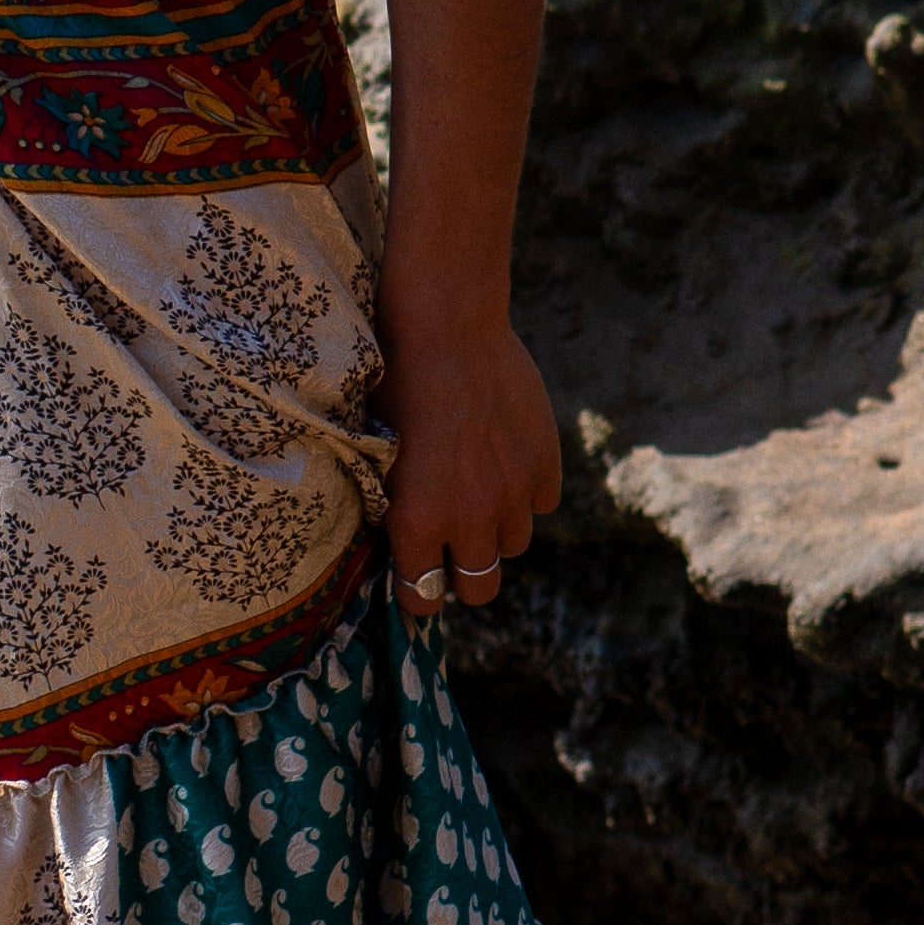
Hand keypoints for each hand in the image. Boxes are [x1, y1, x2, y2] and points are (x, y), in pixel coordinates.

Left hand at [375, 286, 560, 624]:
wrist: (445, 327)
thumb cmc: (393, 386)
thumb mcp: (378, 457)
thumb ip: (397, 510)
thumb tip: (404, 547)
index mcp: (418, 522)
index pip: (424, 597)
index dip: (419, 589)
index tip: (417, 576)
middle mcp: (470, 518)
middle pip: (479, 588)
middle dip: (463, 575)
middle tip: (452, 547)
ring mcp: (514, 492)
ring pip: (513, 545)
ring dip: (496, 529)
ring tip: (477, 492)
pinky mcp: (545, 463)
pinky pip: (541, 502)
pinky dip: (526, 490)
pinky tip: (503, 460)